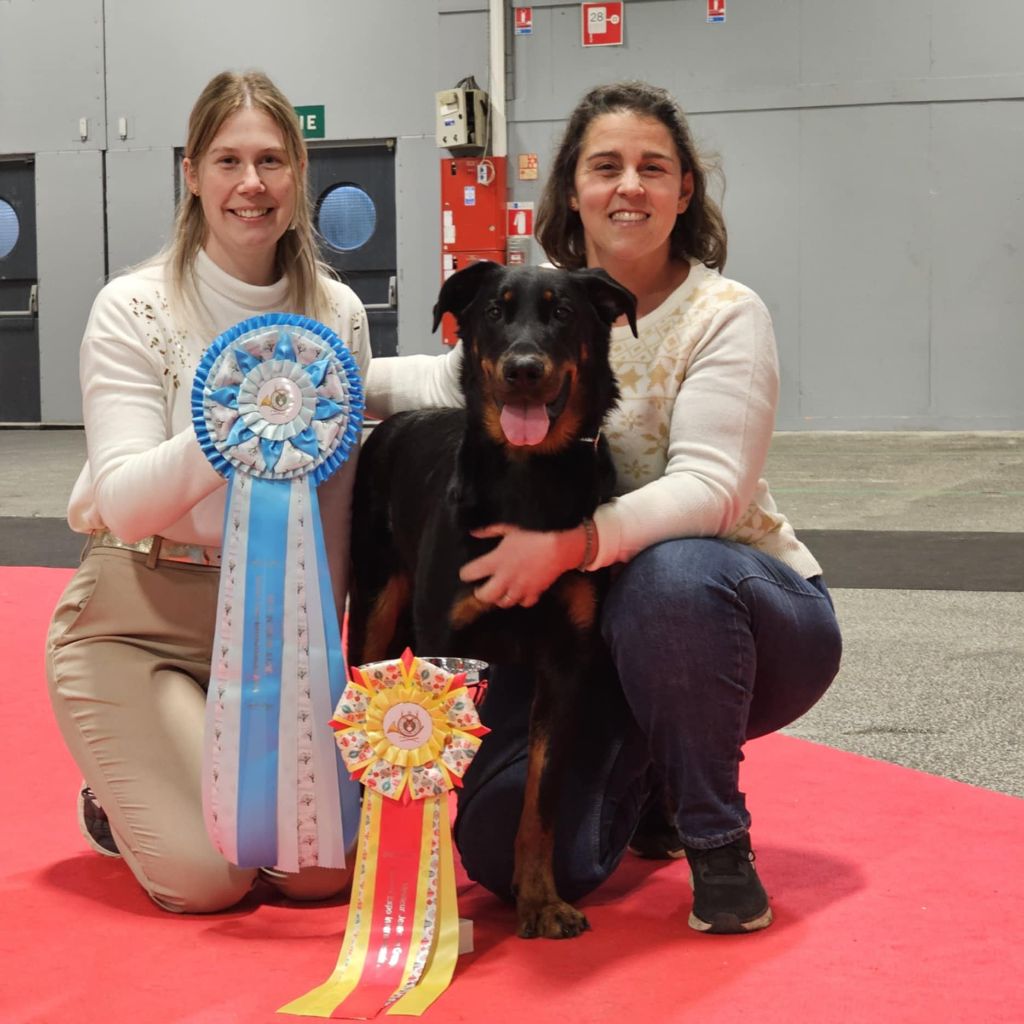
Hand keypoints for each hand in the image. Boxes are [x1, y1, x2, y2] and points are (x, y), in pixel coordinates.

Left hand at [459, 523, 587, 607]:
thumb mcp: (509, 529)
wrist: (557, 549)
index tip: (468, 573)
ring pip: (503, 603)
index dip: (466, 574)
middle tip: (482, 589)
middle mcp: (504, 578)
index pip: (470, 573)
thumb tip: (474, 533)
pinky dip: (521, 599)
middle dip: (481, 594)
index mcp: (495, 561)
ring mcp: (519, 588)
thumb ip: (489, 531)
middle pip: (484, 596)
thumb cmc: (532, 536)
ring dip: (500, 598)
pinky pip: (523, 603)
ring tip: (501, 591)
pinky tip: (521, 592)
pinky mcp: (533, 593)